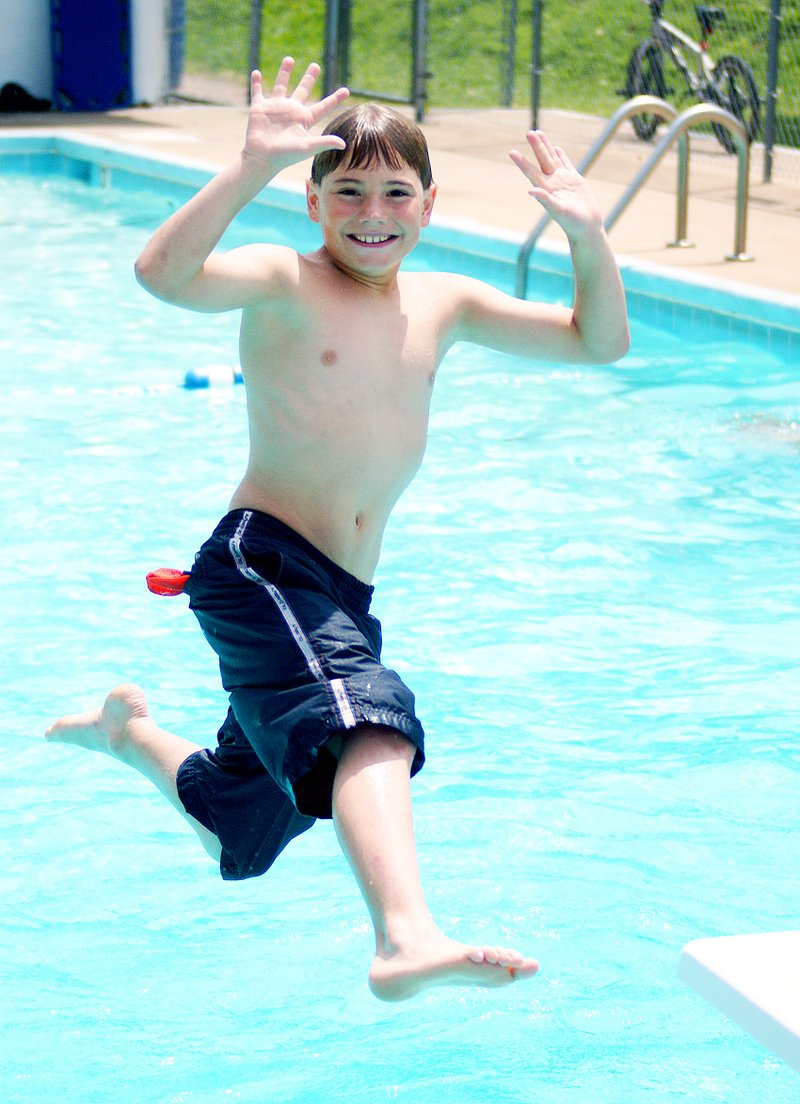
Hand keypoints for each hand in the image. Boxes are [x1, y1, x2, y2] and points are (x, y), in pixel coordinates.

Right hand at [243, 58, 349, 172]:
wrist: (263, 158)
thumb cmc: (286, 156)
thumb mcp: (307, 147)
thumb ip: (324, 143)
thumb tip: (344, 144)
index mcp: (304, 119)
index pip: (323, 107)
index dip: (334, 99)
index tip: (346, 91)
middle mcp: (292, 111)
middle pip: (303, 90)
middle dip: (309, 78)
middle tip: (316, 66)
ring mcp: (275, 108)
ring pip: (281, 85)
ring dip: (285, 72)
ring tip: (290, 59)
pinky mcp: (260, 108)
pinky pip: (257, 92)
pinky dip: (256, 83)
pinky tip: (256, 73)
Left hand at [509, 131, 602, 239]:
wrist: (586, 227)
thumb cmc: (572, 223)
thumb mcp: (558, 211)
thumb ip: (545, 200)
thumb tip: (531, 190)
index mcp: (546, 189)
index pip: (531, 172)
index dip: (522, 162)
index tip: (512, 152)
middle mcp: (552, 183)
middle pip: (542, 160)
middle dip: (536, 146)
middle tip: (528, 132)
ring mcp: (563, 180)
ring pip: (553, 158)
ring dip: (545, 146)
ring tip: (538, 132)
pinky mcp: (575, 180)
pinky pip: (566, 164)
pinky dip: (561, 155)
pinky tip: (556, 148)